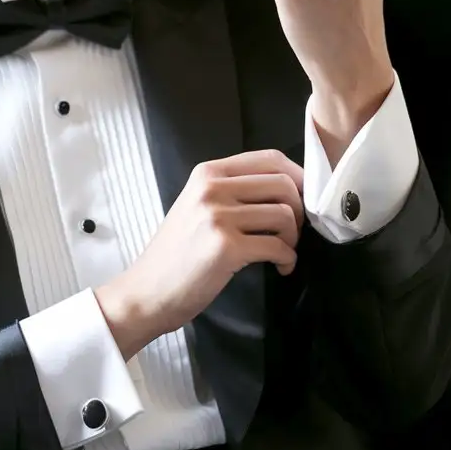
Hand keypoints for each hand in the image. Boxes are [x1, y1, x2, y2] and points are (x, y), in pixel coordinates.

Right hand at [95, 150, 302, 359]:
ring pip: (284, 215)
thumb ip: (232, 191)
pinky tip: (281, 268)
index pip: (270, 158)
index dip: (298, 177)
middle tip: (291, 233)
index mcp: (207, 173)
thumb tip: (287, 189)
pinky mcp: (226, 247)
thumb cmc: (175, 254)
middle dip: (299, 210)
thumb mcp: (196, 206)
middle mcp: (212, 188)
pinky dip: (288, 259)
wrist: (147, 291)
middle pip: (284, 184)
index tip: (303, 199)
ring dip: (293, 238)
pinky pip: (278, 247)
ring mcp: (218, 217)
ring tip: (282, 252)